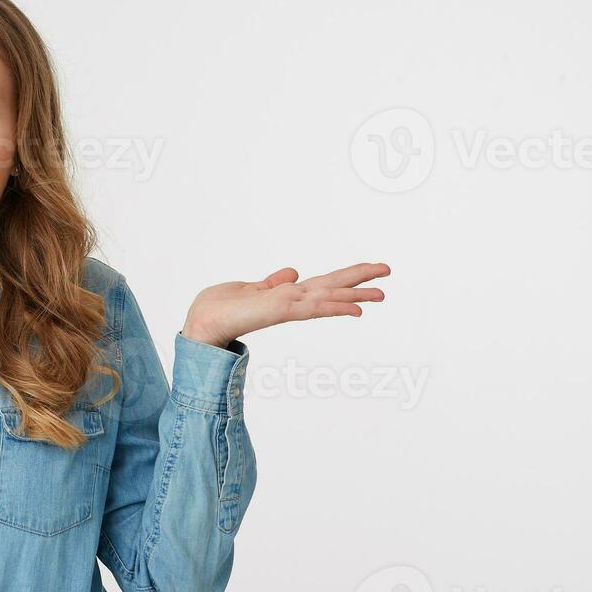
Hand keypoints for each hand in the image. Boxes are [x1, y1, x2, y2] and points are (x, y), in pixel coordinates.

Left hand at [181, 262, 390, 347]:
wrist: (202, 322)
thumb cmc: (219, 307)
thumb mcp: (248, 288)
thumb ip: (272, 283)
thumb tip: (293, 272)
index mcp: (285, 294)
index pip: (321, 284)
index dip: (344, 278)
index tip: (368, 270)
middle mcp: (291, 301)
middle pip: (332, 286)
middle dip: (359, 281)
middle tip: (388, 271)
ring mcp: (288, 306)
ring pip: (329, 297)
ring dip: (356, 294)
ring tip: (382, 294)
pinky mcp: (280, 311)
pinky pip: (314, 309)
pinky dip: (334, 307)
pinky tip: (354, 309)